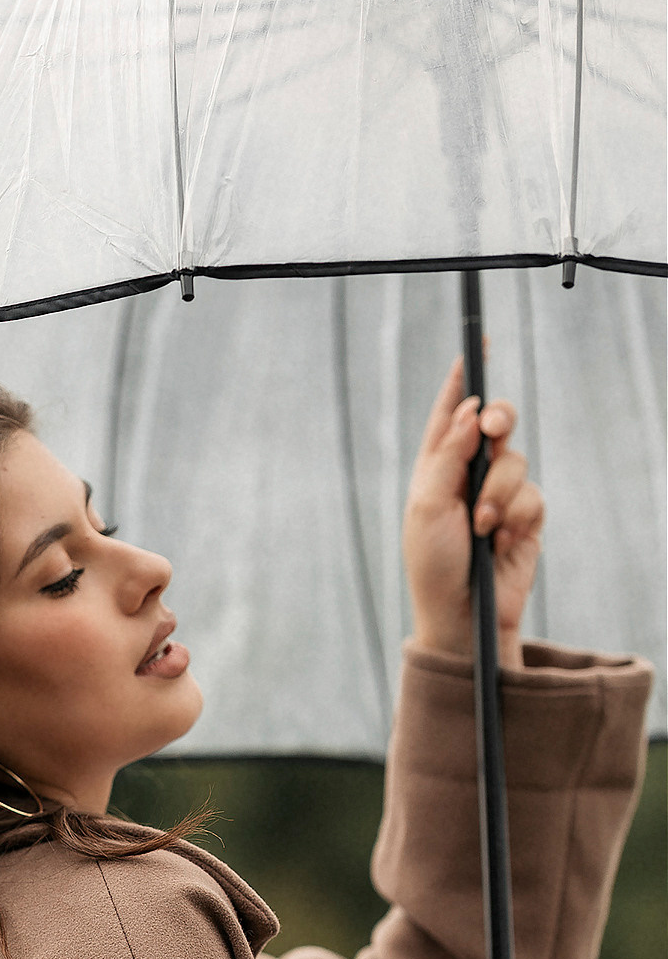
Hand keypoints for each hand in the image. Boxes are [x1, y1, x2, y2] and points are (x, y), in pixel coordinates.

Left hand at [403, 355, 545, 668]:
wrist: (462, 614)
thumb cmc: (433, 565)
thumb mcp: (426, 507)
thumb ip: (447, 456)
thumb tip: (469, 410)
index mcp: (435, 470)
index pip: (451, 416)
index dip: (462, 381)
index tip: (475, 344)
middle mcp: (467, 476)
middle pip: (494, 423)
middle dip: (498, 419)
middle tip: (493, 429)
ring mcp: (498, 496)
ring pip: (514, 461)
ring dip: (498, 492)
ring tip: (481, 527)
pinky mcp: (523, 518)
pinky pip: (531, 496)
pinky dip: (515, 515)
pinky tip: (501, 540)